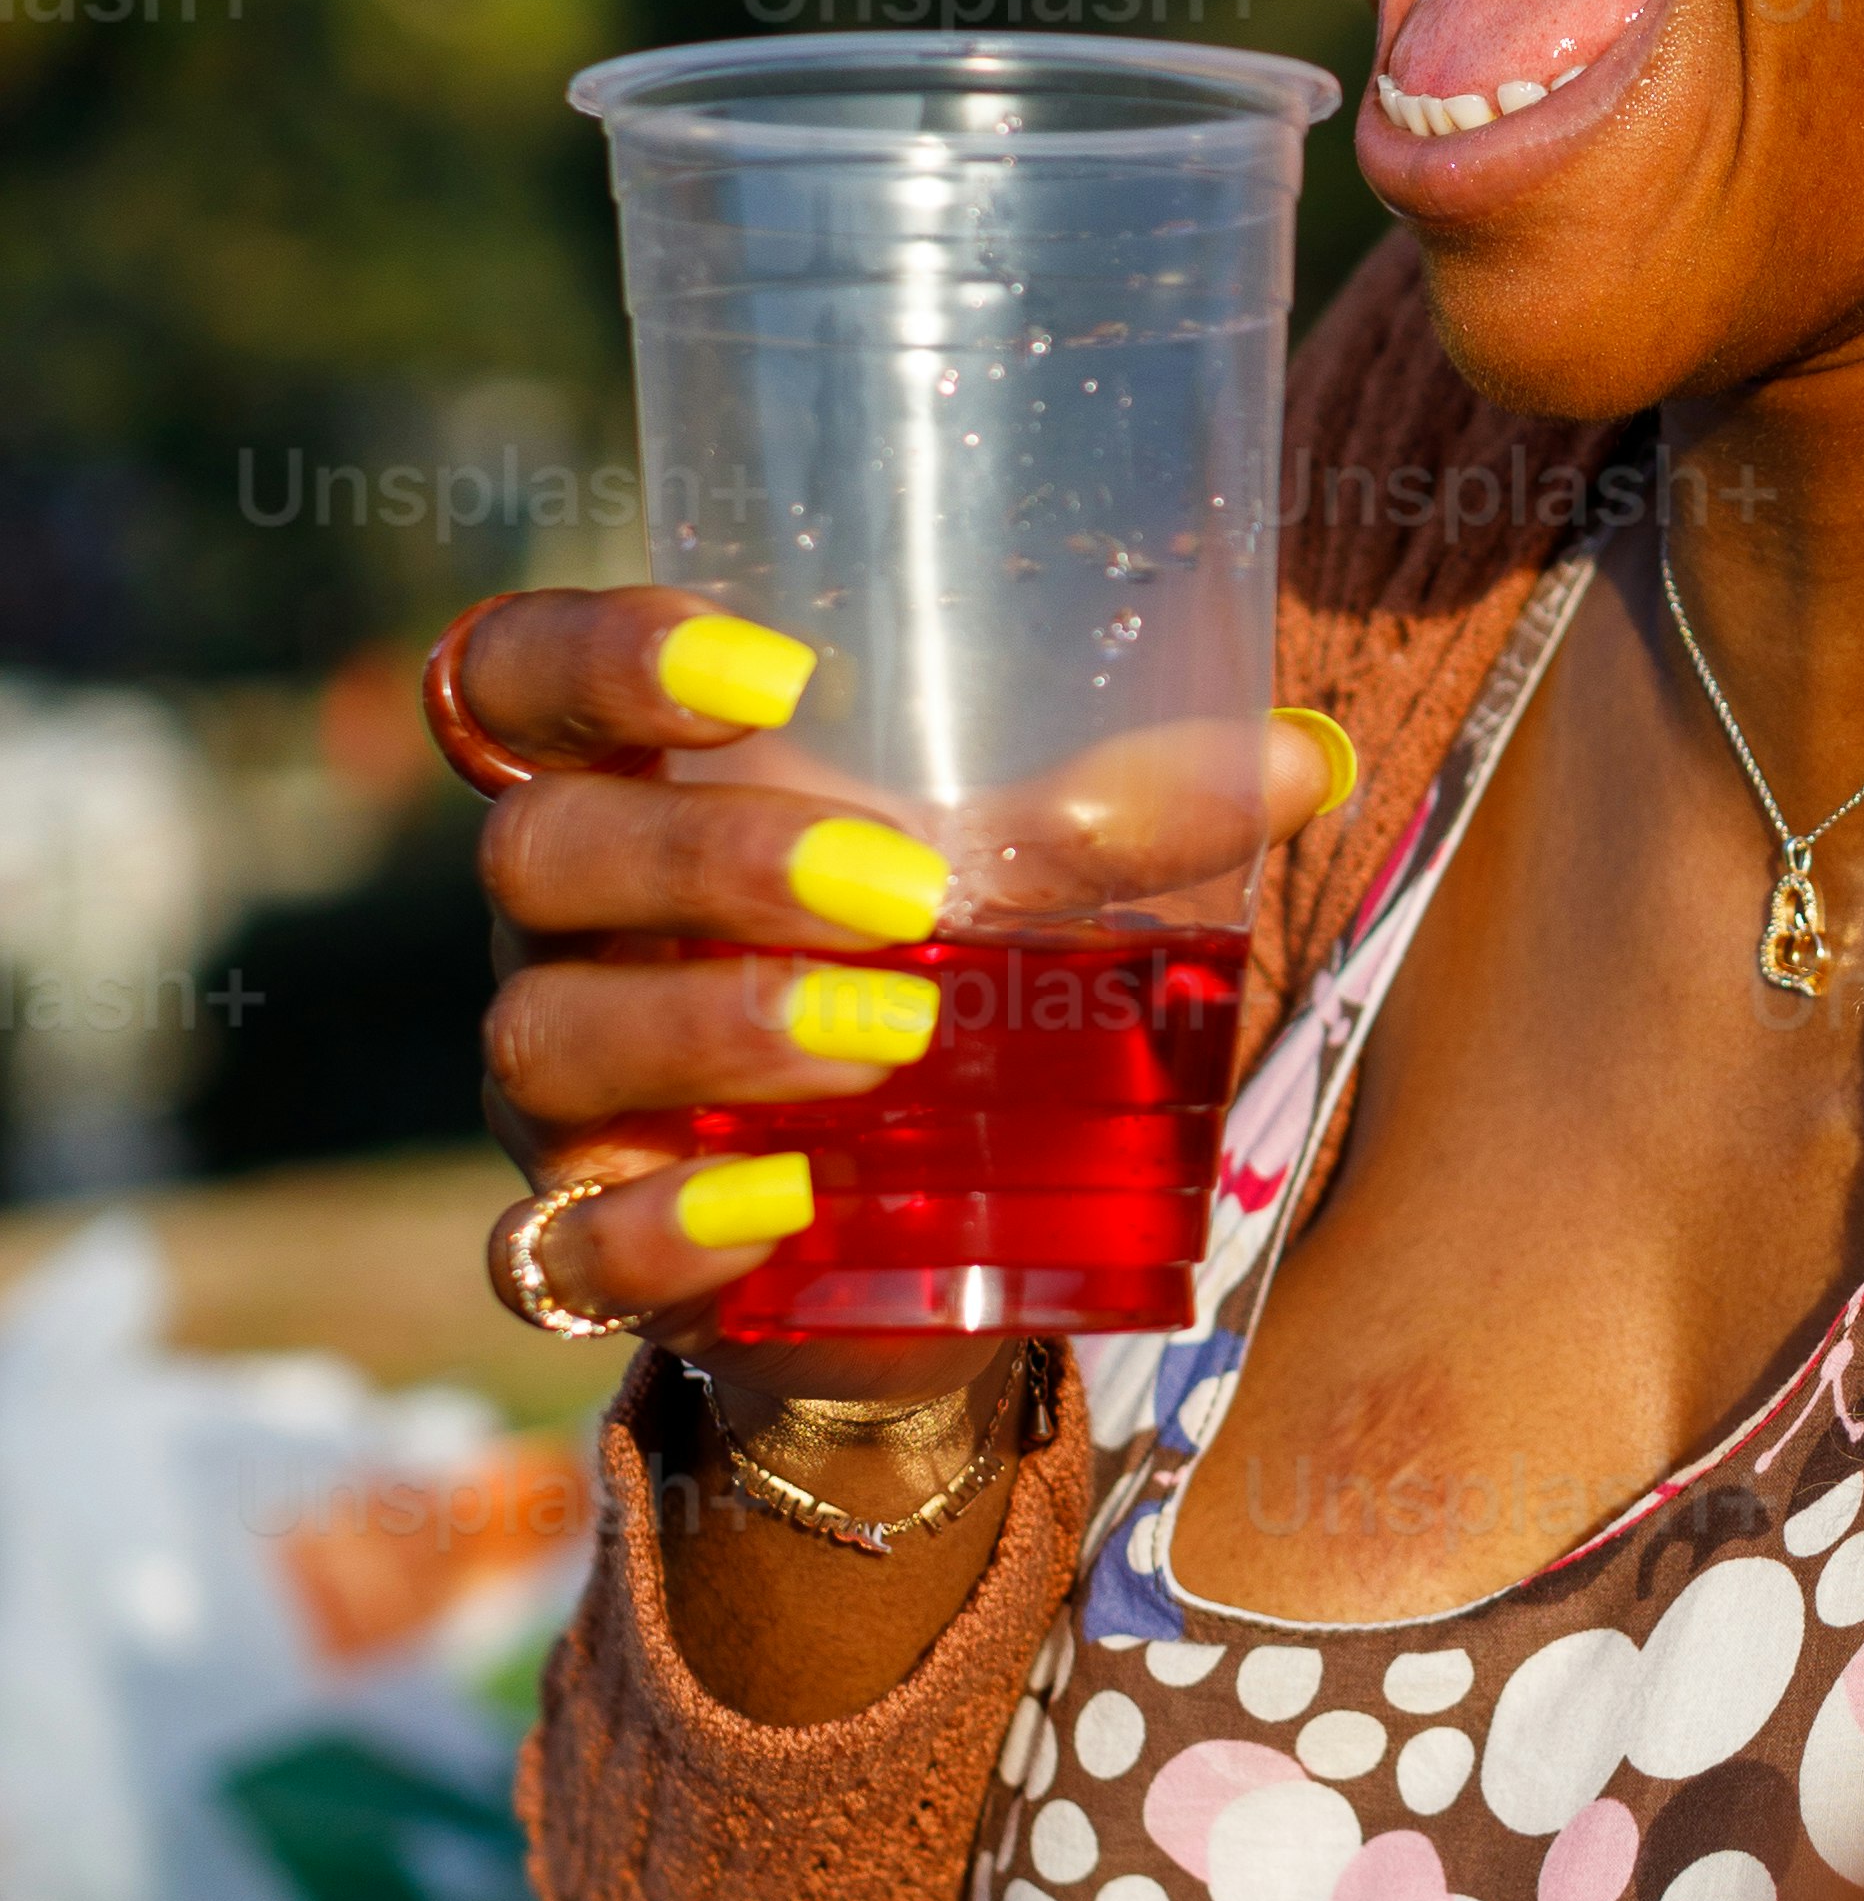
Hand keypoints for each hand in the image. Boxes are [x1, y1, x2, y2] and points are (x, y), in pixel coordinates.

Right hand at [448, 588, 1346, 1391]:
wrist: (916, 1248)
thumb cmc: (938, 989)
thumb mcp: (1018, 894)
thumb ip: (1128, 818)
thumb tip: (1309, 753)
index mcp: (636, 790)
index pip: (518, 674)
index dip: (597, 651)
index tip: (766, 671)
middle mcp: (568, 932)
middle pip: (546, 849)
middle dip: (712, 855)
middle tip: (901, 887)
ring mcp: (560, 1097)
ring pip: (551, 1036)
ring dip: (715, 1026)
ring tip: (890, 1033)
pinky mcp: (593, 1249)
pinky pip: (563, 1248)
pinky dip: (659, 1229)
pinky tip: (775, 1209)